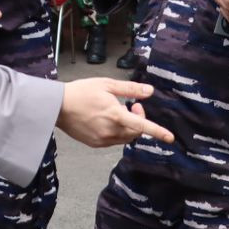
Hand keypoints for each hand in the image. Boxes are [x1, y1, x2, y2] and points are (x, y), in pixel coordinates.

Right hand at [57, 77, 172, 146]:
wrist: (57, 106)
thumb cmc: (81, 92)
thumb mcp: (107, 84)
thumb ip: (130, 89)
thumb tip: (149, 91)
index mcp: (115, 115)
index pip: (142, 125)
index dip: (158, 131)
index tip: (170, 138)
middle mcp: (110, 130)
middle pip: (135, 131)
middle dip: (139, 119)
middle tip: (132, 105)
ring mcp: (102, 139)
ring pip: (125, 137)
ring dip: (129, 126)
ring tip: (117, 111)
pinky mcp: (95, 144)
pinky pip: (114, 140)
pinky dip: (117, 132)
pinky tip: (107, 120)